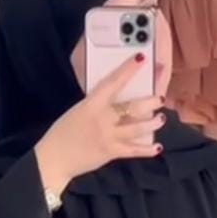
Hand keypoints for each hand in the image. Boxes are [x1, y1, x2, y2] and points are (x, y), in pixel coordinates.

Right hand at [34, 56, 164, 195]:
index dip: (128, 70)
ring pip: (137, 129)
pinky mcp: (111, 153)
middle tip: (160, 98)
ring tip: (161, 119)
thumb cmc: (63, 132)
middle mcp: (103, 119)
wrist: (55, 158)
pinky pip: (133, 151)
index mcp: (91, 104)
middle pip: (132, 108)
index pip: (113, 83)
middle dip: (149, 102)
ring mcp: (108, 137)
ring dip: (152, 123)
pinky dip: (146, 150)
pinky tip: (157, 147)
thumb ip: (97, 105)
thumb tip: (115, 99)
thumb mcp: (78, 110)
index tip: (141, 59)